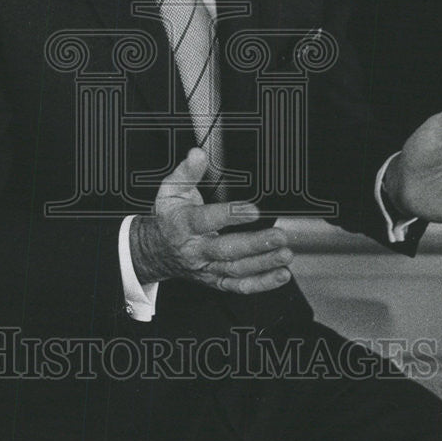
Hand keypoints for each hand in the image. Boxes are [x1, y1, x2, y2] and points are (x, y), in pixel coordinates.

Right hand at [129, 148, 292, 292]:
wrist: (156, 250)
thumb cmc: (169, 218)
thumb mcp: (171, 190)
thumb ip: (187, 171)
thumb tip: (198, 154)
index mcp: (184, 225)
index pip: (206, 220)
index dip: (230, 215)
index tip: (253, 209)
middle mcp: (196, 250)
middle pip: (226, 250)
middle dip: (254, 245)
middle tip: (278, 236)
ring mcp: (207, 268)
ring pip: (236, 270)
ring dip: (263, 264)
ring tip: (285, 254)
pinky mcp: (216, 280)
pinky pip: (239, 286)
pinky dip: (262, 283)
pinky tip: (281, 274)